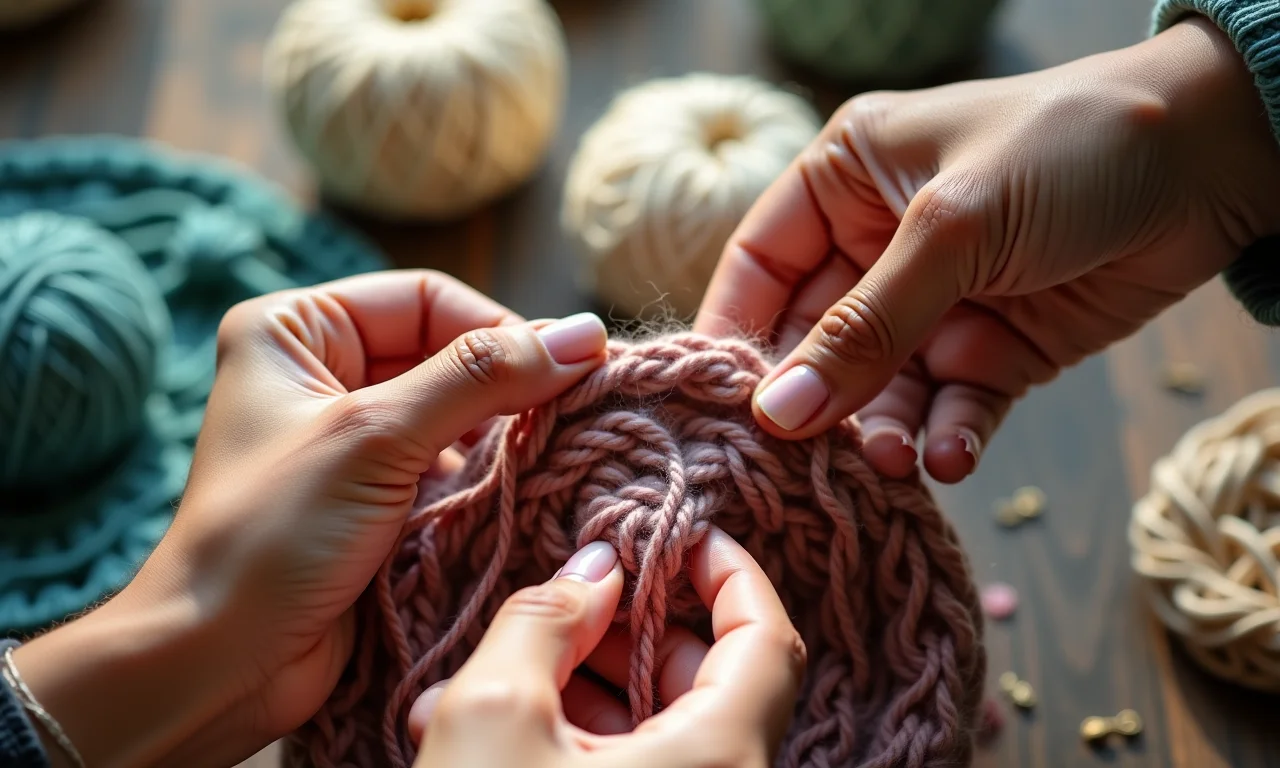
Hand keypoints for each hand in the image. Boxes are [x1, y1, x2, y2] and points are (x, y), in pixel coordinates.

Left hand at [12, 271, 608, 766]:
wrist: (220, 664)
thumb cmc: (271, 536)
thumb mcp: (377, 437)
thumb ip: (482, 378)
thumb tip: (583, 334)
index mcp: (295, 330)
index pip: (427, 299)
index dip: (499, 328)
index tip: (572, 366)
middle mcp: (319, 374)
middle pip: (445, 354)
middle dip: (506, 386)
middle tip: (574, 411)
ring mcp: (347, 439)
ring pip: (454, 415)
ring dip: (501, 437)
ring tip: (551, 455)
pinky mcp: (372, 497)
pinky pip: (447, 468)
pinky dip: (484, 480)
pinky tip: (519, 493)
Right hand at [406, 527, 804, 767]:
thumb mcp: (493, 719)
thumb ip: (543, 622)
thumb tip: (592, 570)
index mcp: (714, 762)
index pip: (769, 638)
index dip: (730, 572)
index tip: (678, 535)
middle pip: (714, 681)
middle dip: (639, 629)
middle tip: (575, 600)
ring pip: (666, 731)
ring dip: (596, 685)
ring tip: (509, 666)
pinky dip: (585, 742)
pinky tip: (503, 727)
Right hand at [696, 17, 1279, 482]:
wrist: (1215, 161)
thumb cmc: (1069, 148)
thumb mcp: (953, 226)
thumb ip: (866, 326)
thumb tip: (778, 410)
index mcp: (844, 181)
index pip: (759, 265)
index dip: (732, 333)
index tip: (712, 405)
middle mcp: (877, 245)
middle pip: (814, 340)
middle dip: (814, 400)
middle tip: (808, 458)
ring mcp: (936, 303)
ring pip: (879, 387)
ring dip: (879, 430)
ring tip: (889, 463)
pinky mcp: (994, 349)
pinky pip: (949, 407)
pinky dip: (945, 438)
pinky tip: (947, 458)